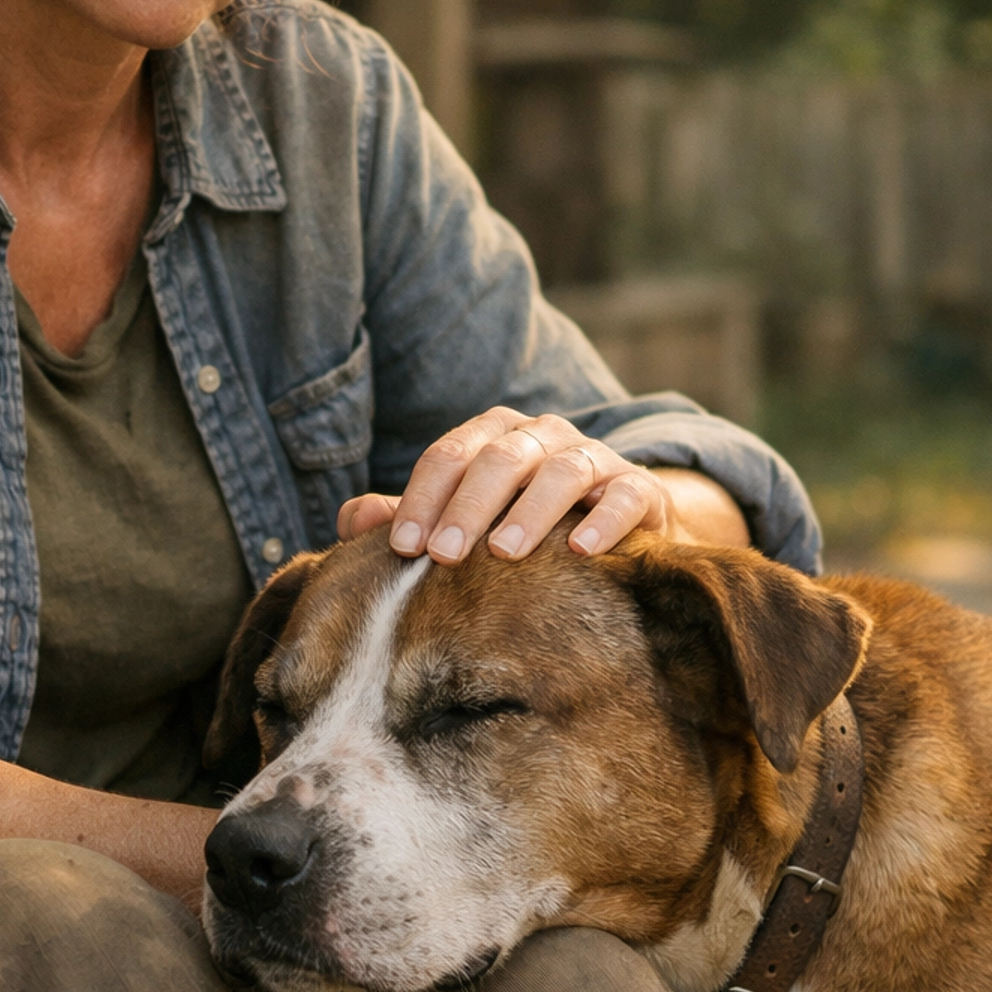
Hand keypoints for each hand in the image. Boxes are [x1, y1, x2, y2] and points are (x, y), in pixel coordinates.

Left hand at [336, 407, 744, 565]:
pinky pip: (624, 495)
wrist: (614, 530)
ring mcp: (593, 458)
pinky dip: (604, 518)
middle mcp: (543, 436)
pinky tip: (581, 551)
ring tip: (505, 554)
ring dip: (531, 510)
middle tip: (444, 556)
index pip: (449, 455)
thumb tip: (353, 519)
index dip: (422, 499)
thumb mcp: (463, 520)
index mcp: (494, 435)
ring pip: (562, 470)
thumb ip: (410, 517)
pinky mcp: (638, 489)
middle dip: (467, 505)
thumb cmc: (520, 526)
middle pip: (500, 457)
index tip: (402, 547)